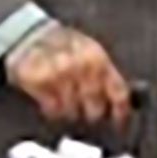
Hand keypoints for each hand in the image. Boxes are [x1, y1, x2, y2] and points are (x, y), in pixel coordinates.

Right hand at [5, 22, 132, 131]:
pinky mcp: (40, 84)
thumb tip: (127, 101)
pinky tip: (52, 100)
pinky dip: (53, 110)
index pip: (118, 93)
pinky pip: (53, 110)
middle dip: (92, 113)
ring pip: (73, 112)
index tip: (119, 122)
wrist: (30, 35)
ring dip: (71, 111)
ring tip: (67, 102)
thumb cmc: (65, 46)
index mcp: (99, 59)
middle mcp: (82, 68)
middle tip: (87, 111)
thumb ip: (107, 74)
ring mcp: (60, 76)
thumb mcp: (91, 52)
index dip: (121, 111)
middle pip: (95, 109)